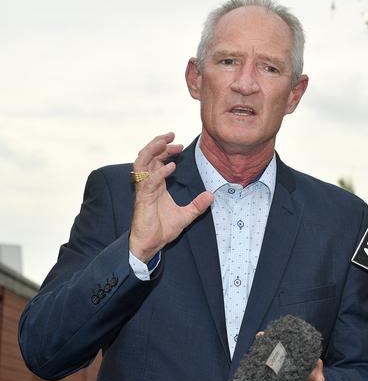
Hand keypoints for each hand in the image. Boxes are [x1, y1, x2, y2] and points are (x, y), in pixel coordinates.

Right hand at [129, 132, 213, 261]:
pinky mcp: (143, 200)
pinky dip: (159, 172)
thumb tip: (211, 196)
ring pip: (141, 163)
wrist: (150, 245)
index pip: (156, 160)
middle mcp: (148, 184)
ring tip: (165, 142)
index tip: (179, 143)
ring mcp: (144, 191)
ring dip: (153, 151)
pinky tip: (171, 166)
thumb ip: (197, 205)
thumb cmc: (162, 229)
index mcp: (156, 185)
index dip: (165, 149)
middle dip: (158, 143)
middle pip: (147, 156)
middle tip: (171, 134)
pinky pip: (148, 182)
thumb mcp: (186, 216)